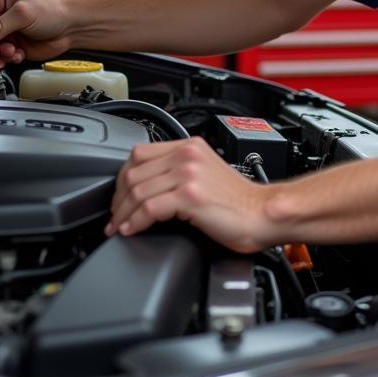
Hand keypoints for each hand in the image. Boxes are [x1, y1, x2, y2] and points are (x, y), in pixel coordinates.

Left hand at [107, 137, 273, 252]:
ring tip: (119, 227)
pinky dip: (135, 221)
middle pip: (134, 172)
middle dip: (118, 199)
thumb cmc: (238, 201)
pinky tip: (132, 230)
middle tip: (115, 217)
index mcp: (189, 146)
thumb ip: (178, 170)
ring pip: (138, 191)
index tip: (119, 197)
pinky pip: (149, 208)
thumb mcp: (205, 174)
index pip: (139, 153)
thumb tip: (147, 186)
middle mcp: (187, 155)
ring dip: (123, 214)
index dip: (122, 178)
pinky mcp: (190, 196)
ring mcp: (188, 174)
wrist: (262, 214)